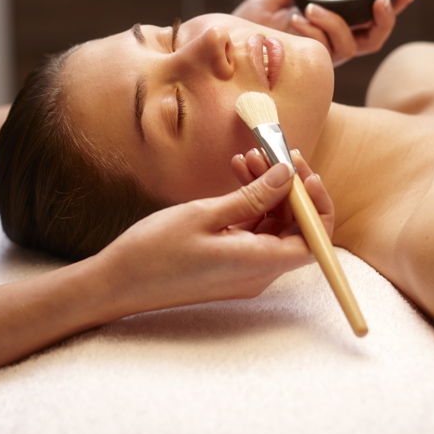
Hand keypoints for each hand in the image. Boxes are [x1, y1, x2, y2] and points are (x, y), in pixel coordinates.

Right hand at [97, 163, 317, 315]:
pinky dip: (250, 205)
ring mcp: (244, 270)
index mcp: (258, 265)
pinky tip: (236, 175)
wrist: (117, 283)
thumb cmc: (155, 251)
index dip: (316, 205)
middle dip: (289, 188)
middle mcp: (258, 273)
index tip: (302, 172)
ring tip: (248, 156)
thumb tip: (289, 175)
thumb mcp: (205, 214)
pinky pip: (252, 232)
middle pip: (296, 229)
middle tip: (274, 151)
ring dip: (266, 191)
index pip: (315, 241)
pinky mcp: (229, 264)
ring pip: (273, 226)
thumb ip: (253, 196)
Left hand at [233, 0, 417, 67]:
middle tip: (379, 0)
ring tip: (310, 9)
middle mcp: (333, 46)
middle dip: (384, 19)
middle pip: (374, 39)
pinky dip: (316, 32)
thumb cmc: (250, 24)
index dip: (393, 9)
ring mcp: (321, 58)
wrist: (226, 42)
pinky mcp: (307, 66)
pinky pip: (324, 51)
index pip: (371, 20)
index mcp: (334, 28)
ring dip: (337, 24)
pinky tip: (298, 18)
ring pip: (351, 46)